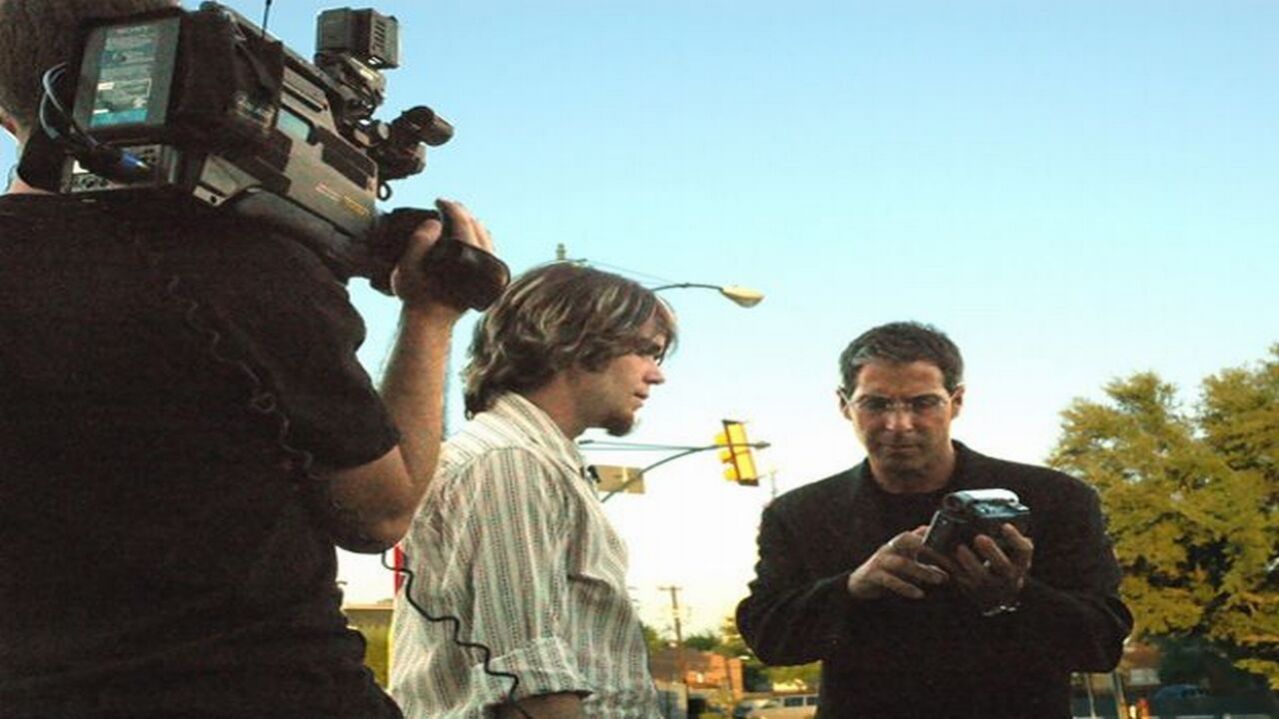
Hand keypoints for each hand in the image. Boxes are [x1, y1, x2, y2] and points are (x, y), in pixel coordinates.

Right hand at [391, 198, 493, 312]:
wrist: (431, 322)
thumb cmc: (417, 295)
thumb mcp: (409, 266)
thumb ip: (420, 241)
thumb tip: (435, 223)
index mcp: (465, 258)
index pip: (463, 222)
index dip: (450, 207)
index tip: (439, 200)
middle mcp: (482, 264)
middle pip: (478, 227)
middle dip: (462, 213)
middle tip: (448, 205)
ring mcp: (488, 273)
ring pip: (486, 239)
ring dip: (472, 225)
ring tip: (458, 217)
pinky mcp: (488, 280)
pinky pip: (488, 252)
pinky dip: (479, 239)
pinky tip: (468, 236)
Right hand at [847, 526, 948, 600]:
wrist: (860, 583)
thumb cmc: (888, 571)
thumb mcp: (908, 563)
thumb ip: (926, 565)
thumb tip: (948, 569)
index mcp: (900, 542)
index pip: (918, 532)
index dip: (935, 536)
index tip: (953, 545)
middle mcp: (890, 547)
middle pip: (906, 539)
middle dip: (927, 547)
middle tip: (947, 559)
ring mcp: (881, 560)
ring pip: (902, 562)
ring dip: (921, 571)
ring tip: (939, 580)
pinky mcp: (873, 574)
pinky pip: (890, 580)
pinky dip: (905, 587)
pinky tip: (919, 594)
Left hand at [926, 523, 1032, 612]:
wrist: (998, 592)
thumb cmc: (1004, 561)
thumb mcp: (1013, 552)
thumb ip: (1009, 538)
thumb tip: (1006, 514)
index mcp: (1021, 562)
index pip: (1024, 550)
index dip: (1015, 538)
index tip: (1005, 525)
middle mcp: (1009, 576)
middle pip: (1003, 566)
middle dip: (992, 552)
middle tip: (979, 537)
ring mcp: (991, 585)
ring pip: (982, 576)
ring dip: (971, 562)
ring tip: (960, 548)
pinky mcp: (974, 589)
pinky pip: (962, 580)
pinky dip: (953, 568)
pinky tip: (944, 556)